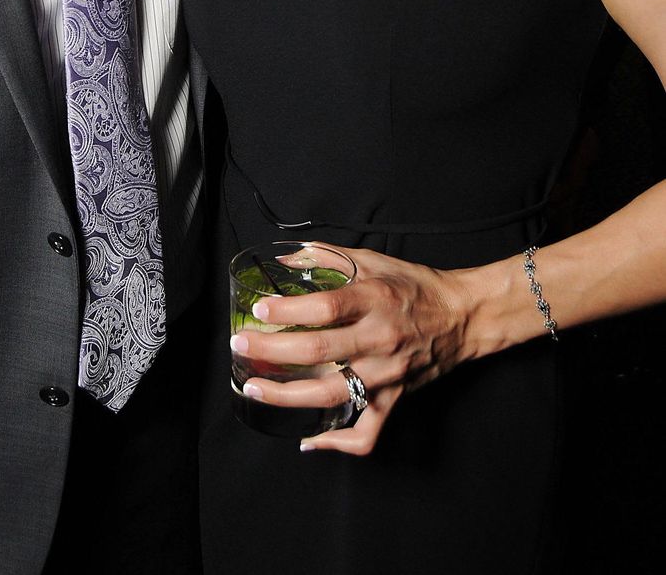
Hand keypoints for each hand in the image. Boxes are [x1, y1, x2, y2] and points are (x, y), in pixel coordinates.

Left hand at [230, 248, 471, 453]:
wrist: (461, 316)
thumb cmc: (414, 286)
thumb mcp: (373, 260)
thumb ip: (329, 257)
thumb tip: (287, 258)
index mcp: (374, 299)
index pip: (326, 306)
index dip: (288, 311)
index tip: (259, 312)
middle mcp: (380, 338)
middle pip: (320, 351)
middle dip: (272, 351)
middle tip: (239, 346)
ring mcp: (387, 373)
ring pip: (333, 395)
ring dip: (287, 396)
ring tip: (253, 389)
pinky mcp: (394, 398)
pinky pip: (367, 433)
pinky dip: (336, 444)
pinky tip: (308, 440)